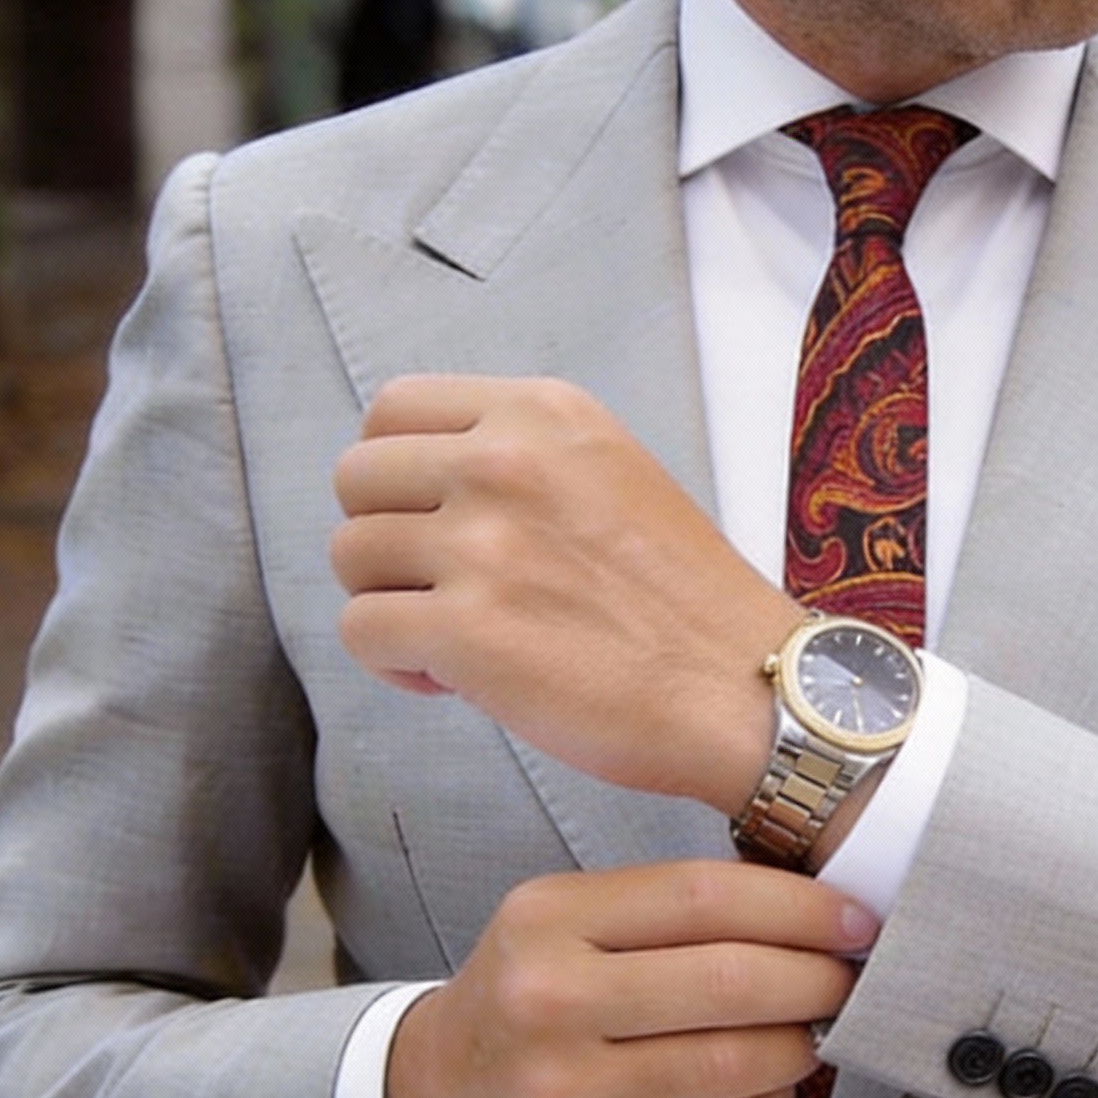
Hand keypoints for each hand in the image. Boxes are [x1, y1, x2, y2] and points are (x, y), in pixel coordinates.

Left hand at [331, 375, 801, 811]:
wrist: (747, 688)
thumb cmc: (685, 600)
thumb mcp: (613, 473)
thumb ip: (522, 459)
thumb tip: (418, 490)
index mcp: (544, 413)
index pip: (392, 408)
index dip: (395, 473)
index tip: (433, 519)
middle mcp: (506, 462)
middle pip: (355, 479)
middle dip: (385, 539)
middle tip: (444, 587)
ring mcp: (482, 544)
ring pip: (350, 557)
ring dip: (391, 603)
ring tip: (460, 639)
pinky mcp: (466, 630)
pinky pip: (362, 632)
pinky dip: (396, 665)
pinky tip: (456, 681)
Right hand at [386, 860, 875, 1097]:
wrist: (441, 1096)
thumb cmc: (531, 993)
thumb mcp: (565, 918)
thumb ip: (668, 908)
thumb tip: (812, 912)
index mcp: (547, 920)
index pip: (703, 898)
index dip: (799, 907)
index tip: (853, 919)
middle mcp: (548, 1003)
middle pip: (729, 982)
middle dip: (815, 978)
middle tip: (849, 977)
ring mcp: (565, 1095)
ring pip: (734, 1064)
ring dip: (801, 1044)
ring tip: (815, 1029)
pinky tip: (774, 1085)